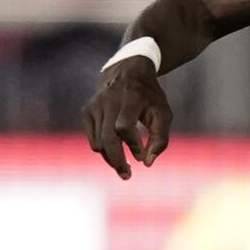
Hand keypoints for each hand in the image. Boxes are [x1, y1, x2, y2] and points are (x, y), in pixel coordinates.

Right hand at [83, 56, 171, 178]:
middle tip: (127, 176)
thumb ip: (160, 139)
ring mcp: (94, 106)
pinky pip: (93, 140)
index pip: (123, 126)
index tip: (141, 157)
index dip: (132, 144)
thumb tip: (148, 164)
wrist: (128, 73)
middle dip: (117, 161)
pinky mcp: (86, 112)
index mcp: (130, 98)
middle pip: (107, 139)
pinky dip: (104, 150)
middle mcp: (108, 101)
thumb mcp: (163, 114)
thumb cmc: (150, 98)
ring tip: (125, 164)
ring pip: (98, 143)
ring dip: (111, 158)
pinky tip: (116, 151)